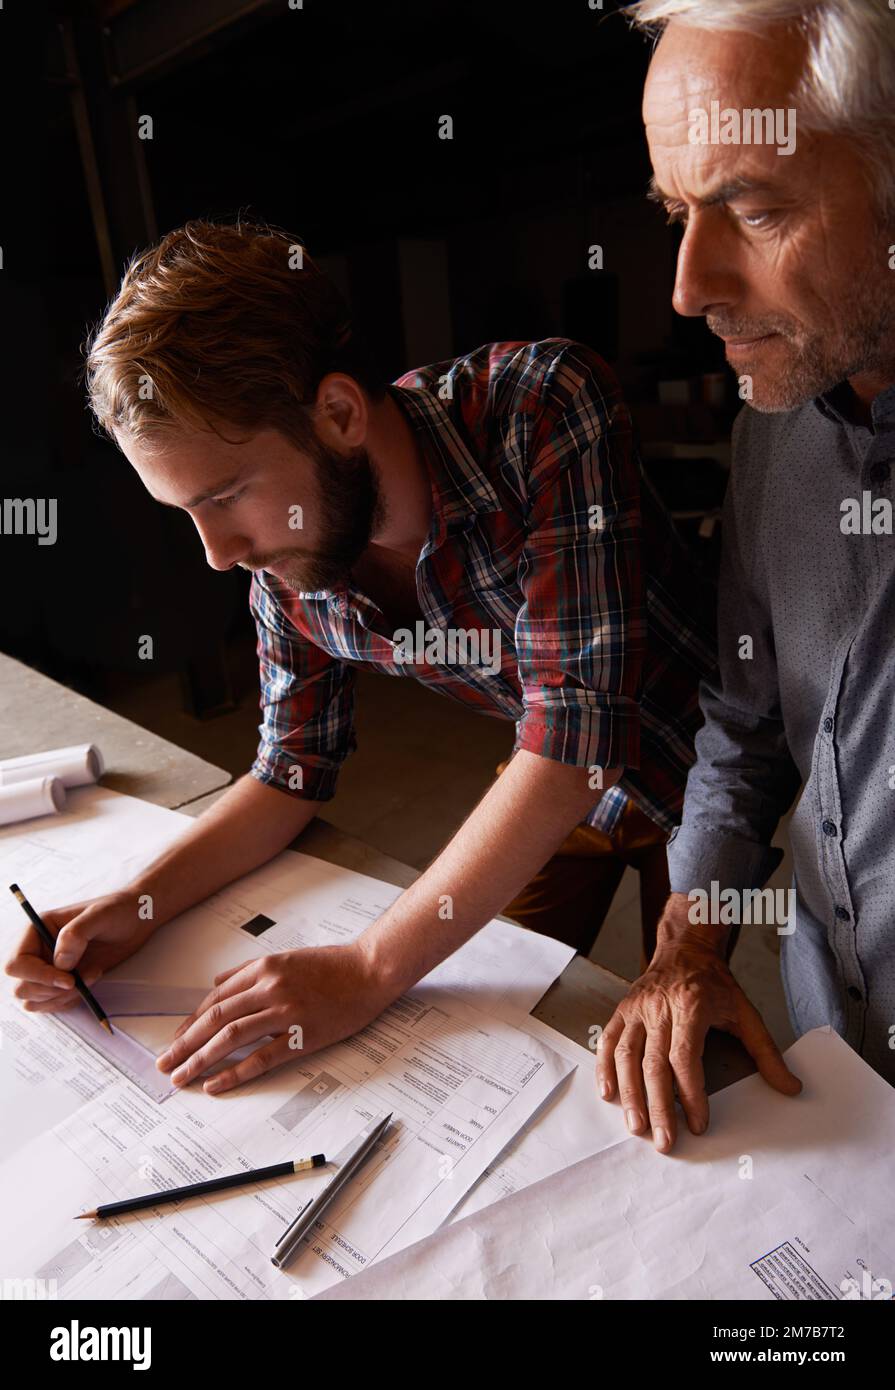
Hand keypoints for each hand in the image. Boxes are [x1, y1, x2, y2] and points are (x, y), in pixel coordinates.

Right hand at [5, 890, 158, 1013]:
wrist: (136, 920)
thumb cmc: (118, 910)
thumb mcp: (100, 915)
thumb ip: (76, 934)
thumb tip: (60, 962)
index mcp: (37, 930)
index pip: (17, 963)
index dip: (37, 976)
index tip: (68, 980)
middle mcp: (38, 951)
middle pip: (21, 986)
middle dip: (50, 991)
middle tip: (79, 983)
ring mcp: (49, 968)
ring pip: (35, 1000)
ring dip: (62, 998)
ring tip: (90, 978)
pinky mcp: (63, 981)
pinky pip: (52, 1003)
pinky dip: (69, 1001)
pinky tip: (90, 982)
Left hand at [155, 942, 392, 1094]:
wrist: (370, 970)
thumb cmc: (332, 966)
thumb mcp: (285, 958)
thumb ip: (248, 971)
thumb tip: (217, 984)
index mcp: (263, 968)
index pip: (215, 999)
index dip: (191, 1022)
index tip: (176, 1040)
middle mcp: (269, 988)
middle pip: (215, 1019)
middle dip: (184, 1044)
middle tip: (164, 1063)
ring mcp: (284, 1012)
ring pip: (230, 1038)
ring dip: (200, 1060)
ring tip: (181, 1077)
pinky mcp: (301, 1035)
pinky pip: (260, 1058)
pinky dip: (233, 1072)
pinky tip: (215, 1084)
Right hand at [596, 906, 800, 1152]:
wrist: (685, 948)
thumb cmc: (715, 983)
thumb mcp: (745, 1012)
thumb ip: (767, 1053)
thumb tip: (791, 1088)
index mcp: (691, 1006)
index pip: (685, 1057)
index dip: (690, 1093)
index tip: (698, 1124)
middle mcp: (659, 1008)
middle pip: (653, 1064)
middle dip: (658, 1106)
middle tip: (665, 1142)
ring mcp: (637, 1009)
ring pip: (626, 1056)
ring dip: (630, 1094)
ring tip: (636, 1127)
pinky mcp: (622, 1010)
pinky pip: (608, 1041)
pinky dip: (605, 1068)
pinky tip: (608, 1094)